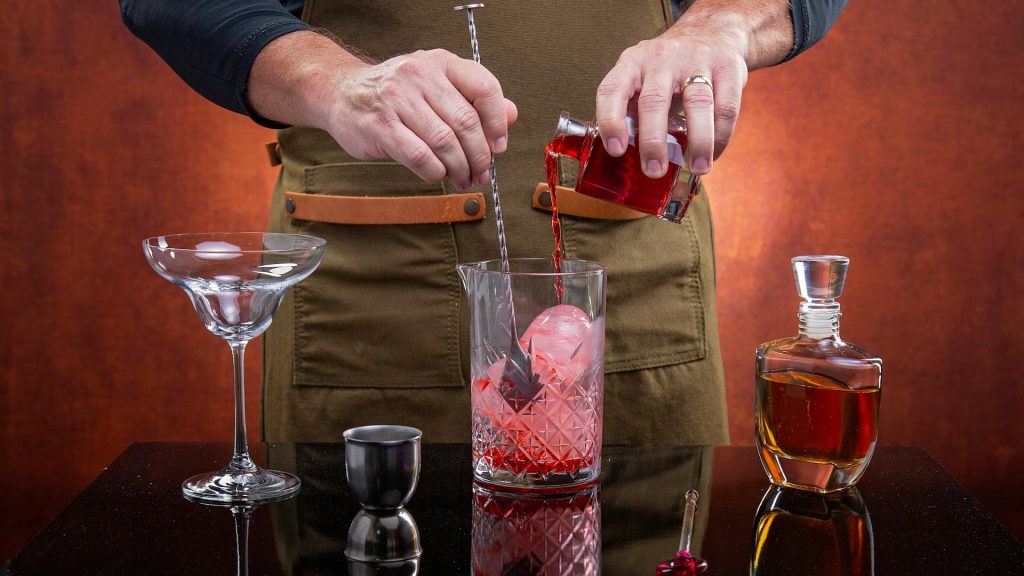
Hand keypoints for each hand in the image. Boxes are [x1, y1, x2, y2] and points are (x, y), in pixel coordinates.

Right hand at [248, 32, 516, 190]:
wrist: (341, 93)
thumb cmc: (396, 94)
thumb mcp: (437, 86)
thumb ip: (473, 100)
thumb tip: (512, 115)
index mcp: (440, 62)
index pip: (484, 88)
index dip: (498, 122)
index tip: (499, 146)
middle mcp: (420, 75)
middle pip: (466, 122)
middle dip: (480, 156)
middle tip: (482, 174)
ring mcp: (397, 99)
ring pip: (445, 142)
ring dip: (459, 168)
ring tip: (463, 179)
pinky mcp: (380, 126)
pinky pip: (420, 157)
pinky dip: (435, 172)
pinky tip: (437, 175)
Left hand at [596, 27, 746, 177]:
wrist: (711, 32)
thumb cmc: (667, 69)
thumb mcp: (640, 78)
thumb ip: (631, 110)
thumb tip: (625, 162)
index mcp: (631, 64)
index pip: (612, 90)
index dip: (611, 121)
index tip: (616, 151)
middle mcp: (661, 59)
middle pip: (654, 101)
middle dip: (653, 141)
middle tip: (654, 170)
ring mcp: (696, 60)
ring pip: (697, 103)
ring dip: (697, 142)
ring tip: (696, 168)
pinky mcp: (727, 67)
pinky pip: (726, 107)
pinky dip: (721, 136)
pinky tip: (714, 153)